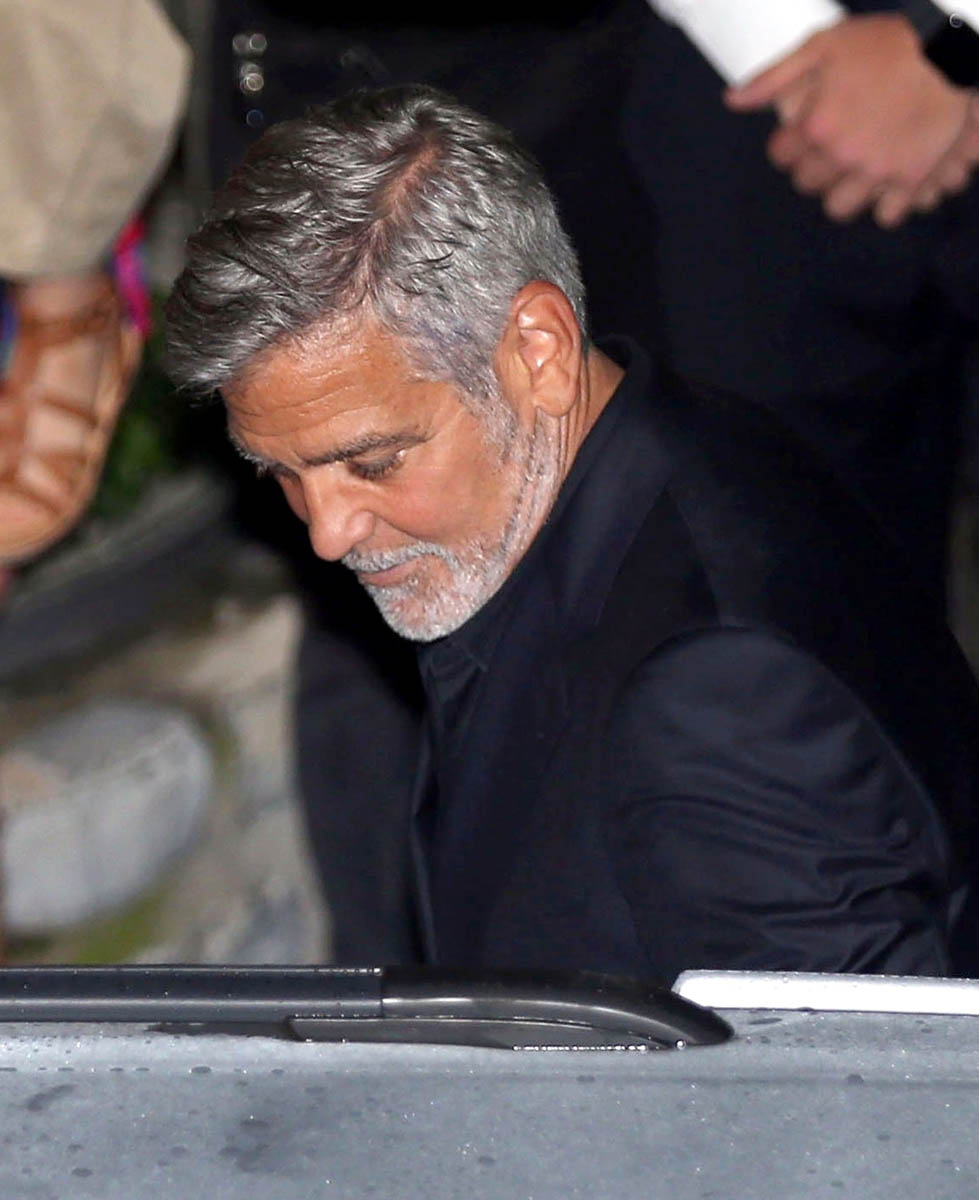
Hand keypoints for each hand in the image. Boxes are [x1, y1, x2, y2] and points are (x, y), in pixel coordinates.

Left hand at [724, 14, 975, 226]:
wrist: (951, 51)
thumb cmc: (889, 44)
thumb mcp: (824, 46)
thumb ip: (774, 77)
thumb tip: (732, 101)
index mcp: (817, 126)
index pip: (781, 157)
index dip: (790, 144)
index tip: (803, 135)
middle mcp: (842, 155)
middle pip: (807, 184)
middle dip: (814, 167)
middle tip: (832, 148)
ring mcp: (876, 171)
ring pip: (839, 207)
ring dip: (843, 192)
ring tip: (855, 169)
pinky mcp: (909, 180)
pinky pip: (885, 216)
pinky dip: (884, 206)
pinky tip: (886, 184)